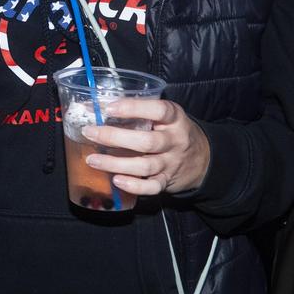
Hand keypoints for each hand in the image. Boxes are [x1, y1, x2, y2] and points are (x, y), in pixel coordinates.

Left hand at [82, 98, 212, 196]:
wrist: (204, 159)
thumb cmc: (174, 132)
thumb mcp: (167, 117)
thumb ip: (141, 112)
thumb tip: (97, 105)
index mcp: (175, 119)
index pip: (159, 110)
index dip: (133, 108)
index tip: (109, 108)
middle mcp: (174, 141)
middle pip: (146, 141)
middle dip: (114, 137)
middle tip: (90, 133)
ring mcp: (171, 163)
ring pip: (145, 166)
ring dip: (116, 163)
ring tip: (93, 160)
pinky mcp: (167, 181)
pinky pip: (152, 187)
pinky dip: (134, 186)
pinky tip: (116, 181)